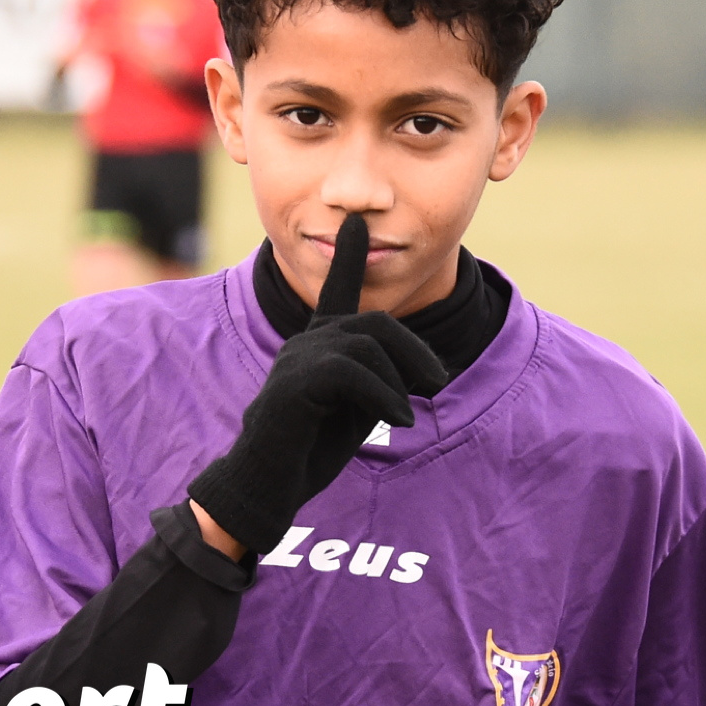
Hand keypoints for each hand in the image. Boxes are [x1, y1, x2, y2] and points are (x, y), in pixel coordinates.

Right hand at [187, 213, 447, 555]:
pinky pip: (353, 373)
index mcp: (318, 344)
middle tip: (437, 381)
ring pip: (368, 345)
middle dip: (415, 350)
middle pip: (376, 322)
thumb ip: (380, 377)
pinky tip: (397, 420)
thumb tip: (422, 368)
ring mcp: (296, 359)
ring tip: (406, 412)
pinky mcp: (294, 383)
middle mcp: (304, 342)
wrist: (268, 483)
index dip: (347, 257)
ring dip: (399, 380)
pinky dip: (385, 396)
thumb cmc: (310, 446)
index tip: (354, 222)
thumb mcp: (358, 405)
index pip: (335, 291)